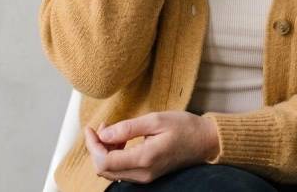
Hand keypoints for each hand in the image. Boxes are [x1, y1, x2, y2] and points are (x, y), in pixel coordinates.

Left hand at [83, 110, 219, 183]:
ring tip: (114, 131)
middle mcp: (142, 173)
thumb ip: (128, 128)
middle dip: (97, 147)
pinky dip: (115, 155)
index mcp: (144, 159)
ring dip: (106, 151)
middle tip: (104, 126)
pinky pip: (121, 170)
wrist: (205, 141)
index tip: (91, 128)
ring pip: (111, 171)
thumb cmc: (184, 127)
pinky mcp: (147, 175)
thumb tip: (104, 133)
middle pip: (103, 169)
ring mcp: (145, 177)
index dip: (92, 145)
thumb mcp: (155, 119)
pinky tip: (122, 139)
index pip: (104, 161)